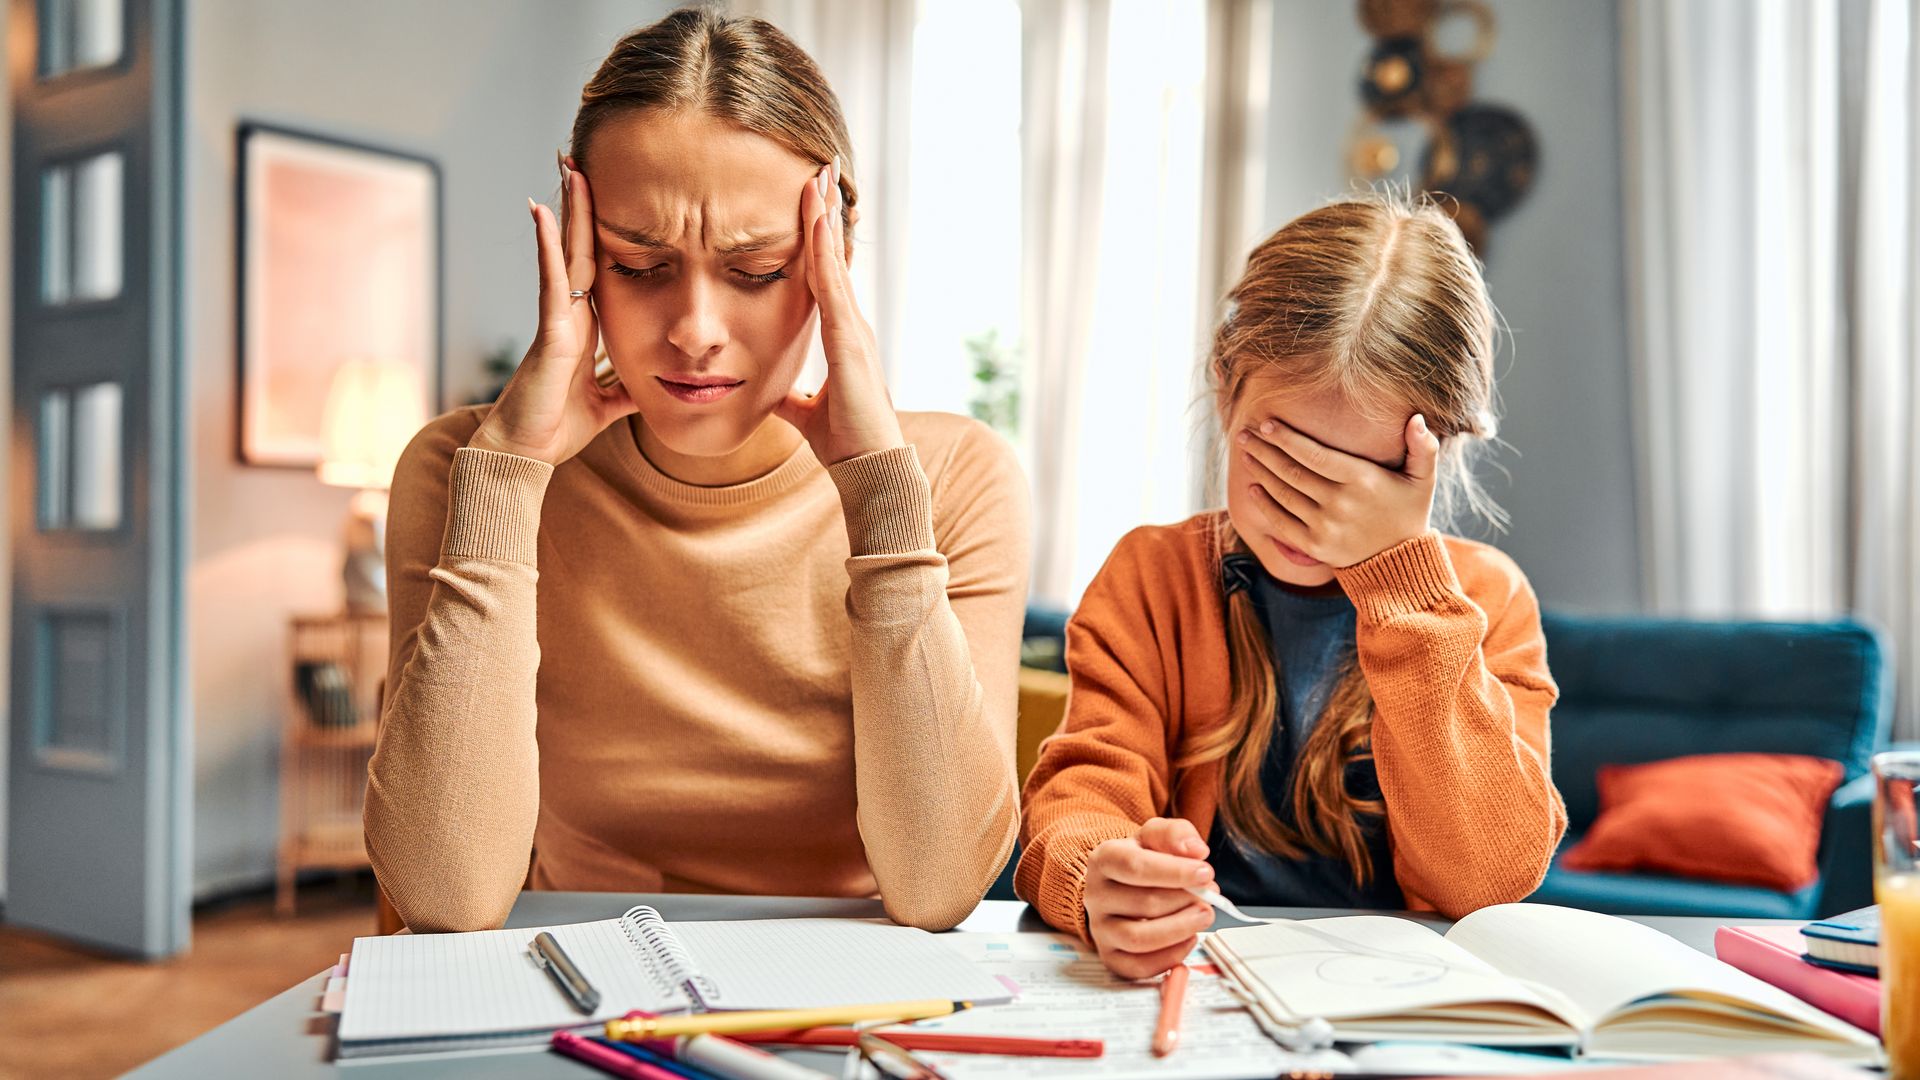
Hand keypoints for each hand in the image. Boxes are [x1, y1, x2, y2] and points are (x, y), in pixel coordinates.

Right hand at [468, 160, 636, 464]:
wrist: (524, 454)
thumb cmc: (556, 428)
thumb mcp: (608, 404)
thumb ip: (628, 388)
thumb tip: (657, 385)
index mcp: (585, 326)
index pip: (598, 268)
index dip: (603, 233)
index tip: (611, 195)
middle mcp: (569, 314)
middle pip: (580, 248)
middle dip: (583, 206)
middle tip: (581, 159)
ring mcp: (556, 319)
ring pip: (564, 253)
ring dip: (567, 209)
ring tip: (568, 165)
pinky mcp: (549, 333)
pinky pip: (550, 281)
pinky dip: (547, 246)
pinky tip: (543, 211)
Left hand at [774, 160, 904, 464]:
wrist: (870, 471)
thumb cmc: (847, 444)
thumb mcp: (805, 413)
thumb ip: (791, 397)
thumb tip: (771, 391)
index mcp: (843, 338)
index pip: (826, 276)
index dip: (817, 238)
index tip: (809, 201)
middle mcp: (853, 326)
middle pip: (833, 256)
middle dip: (825, 211)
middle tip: (819, 165)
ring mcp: (854, 330)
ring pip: (833, 260)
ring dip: (822, 216)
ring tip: (816, 174)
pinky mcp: (850, 341)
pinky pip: (831, 285)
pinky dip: (821, 249)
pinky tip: (812, 218)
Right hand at [1084, 818, 1216, 978]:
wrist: (1119, 885)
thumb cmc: (1143, 860)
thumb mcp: (1156, 836)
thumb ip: (1176, 834)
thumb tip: (1196, 851)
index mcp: (1104, 859)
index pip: (1135, 866)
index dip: (1174, 872)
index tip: (1206, 873)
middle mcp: (1096, 895)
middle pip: (1143, 903)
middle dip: (1185, 901)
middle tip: (1211, 896)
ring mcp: (1100, 929)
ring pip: (1138, 938)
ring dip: (1180, 929)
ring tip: (1204, 915)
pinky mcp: (1110, 956)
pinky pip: (1138, 967)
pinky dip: (1170, 957)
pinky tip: (1189, 938)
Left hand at [1236, 414, 1440, 567]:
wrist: (1401, 563)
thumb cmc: (1409, 512)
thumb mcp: (1423, 478)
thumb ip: (1423, 447)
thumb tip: (1417, 417)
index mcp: (1362, 480)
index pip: (1315, 454)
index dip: (1288, 439)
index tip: (1268, 424)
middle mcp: (1340, 503)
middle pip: (1292, 472)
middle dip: (1264, 450)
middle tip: (1245, 434)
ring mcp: (1325, 527)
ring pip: (1283, 494)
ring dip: (1261, 472)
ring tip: (1247, 454)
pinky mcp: (1314, 546)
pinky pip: (1282, 522)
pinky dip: (1265, 504)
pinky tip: (1254, 487)